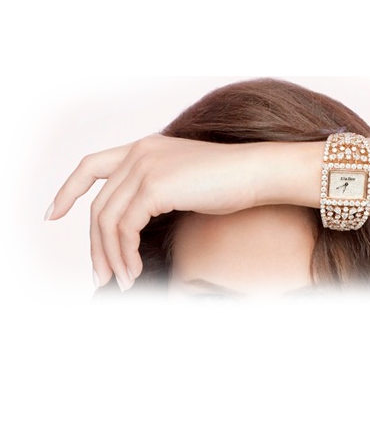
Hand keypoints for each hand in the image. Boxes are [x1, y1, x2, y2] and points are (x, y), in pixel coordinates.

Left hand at [46, 134, 264, 290]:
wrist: (256, 173)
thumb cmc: (229, 183)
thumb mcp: (182, 183)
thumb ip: (154, 193)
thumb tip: (133, 226)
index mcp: (143, 149)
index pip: (91, 165)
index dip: (67, 189)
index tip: (54, 214)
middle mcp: (138, 153)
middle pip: (98, 205)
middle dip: (95, 245)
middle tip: (100, 275)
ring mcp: (144, 167)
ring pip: (107, 220)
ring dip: (111, 255)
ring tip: (122, 279)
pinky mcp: (154, 186)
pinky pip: (124, 227)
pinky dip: (124, 253)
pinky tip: (133, 269)